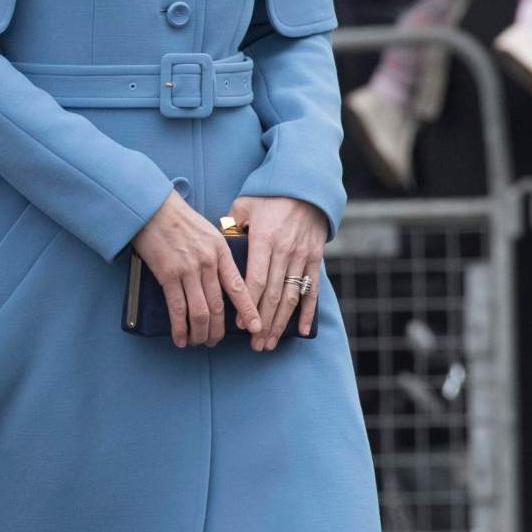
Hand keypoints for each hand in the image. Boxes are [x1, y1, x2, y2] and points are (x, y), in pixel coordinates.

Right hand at [132, 189, 262, 347]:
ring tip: (198, 342)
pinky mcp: (168, 275)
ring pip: (200, 312)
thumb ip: (217, 254)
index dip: (248, 310)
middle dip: (218, 330)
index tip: (256, 327)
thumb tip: (220, 278)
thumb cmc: (179, 219)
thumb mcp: (208, 232)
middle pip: (218, 306)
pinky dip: (180, 327)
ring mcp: (188, 270)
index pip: (239, 287)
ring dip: (200, 333)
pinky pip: (177, 308)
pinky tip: (180, 338)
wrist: (152, 208)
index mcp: (221, 251)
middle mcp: (208, 263)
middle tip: (215, 341)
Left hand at [226, 193, 325, 348]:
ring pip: (291, 296)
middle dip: (263, 323)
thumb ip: (230, 227)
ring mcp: (302, 256)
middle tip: (254, 345)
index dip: (247, 304)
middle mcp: (285, 251)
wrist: (306, 186)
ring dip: (280, 323)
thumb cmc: (269, 195)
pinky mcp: (315, 258)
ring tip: (269, 343)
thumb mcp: (245, 205)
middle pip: (273, 294)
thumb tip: (215, 246)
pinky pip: (312, 289)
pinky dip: (308, 312)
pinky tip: (300, 331)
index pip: (255, 279)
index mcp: (265, 239)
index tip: (239, 325)